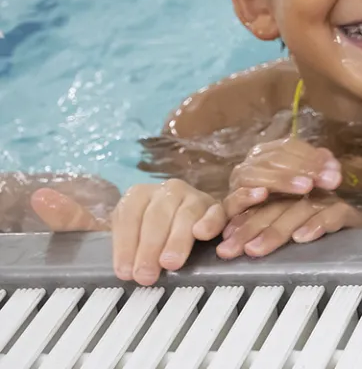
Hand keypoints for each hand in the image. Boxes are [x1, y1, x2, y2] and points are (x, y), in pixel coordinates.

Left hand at [53, 179, 223, 284]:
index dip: (125, 244)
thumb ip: (75, 219)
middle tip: (146, 275)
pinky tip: (204, 236)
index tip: (123, 270)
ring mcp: (193, 198)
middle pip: (157, 215)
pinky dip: (211, 222)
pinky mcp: (216, 208)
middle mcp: (166, 191)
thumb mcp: (106, 231)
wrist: (177, 235)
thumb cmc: (140, 237)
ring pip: (186, 213)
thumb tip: (41, 198)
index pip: (129, 215)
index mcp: (138, 195)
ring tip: (171, 263)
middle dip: (150, 247)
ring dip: (178, 239)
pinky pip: (216, 211)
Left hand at [216, 190, 361, 258]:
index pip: (261, 204)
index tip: (224, 242)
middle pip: (275, 205)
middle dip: (251, 227)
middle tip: (233, 250)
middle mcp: (307, 195)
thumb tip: (228, 247)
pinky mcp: (349, 212)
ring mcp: (328, 201)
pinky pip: (333, 213)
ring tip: (256, 250)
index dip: (241, 220)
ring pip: (299, 209)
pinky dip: (317, 224)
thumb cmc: (324, 237)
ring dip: (276, 230)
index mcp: (289, 197)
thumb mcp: (290, 233)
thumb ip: (264, 233)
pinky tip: (302, 238)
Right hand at [223, 137, 341, 218]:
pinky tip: (263, 194)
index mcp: (267, 154)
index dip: (312, 157)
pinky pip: (233, 199)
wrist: (256, 231)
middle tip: (329, 181)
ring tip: (306, 187)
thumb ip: (319, 173)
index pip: (289, 147)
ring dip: (282, 179)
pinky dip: (246, 195)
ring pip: (255, 174)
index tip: (335, 171)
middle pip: (274, 158)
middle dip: (304, 168)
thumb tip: (333, 169)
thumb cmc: (288, 204)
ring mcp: (236, 185)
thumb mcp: (307, 185)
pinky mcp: (229, 207)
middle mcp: (250, 165)